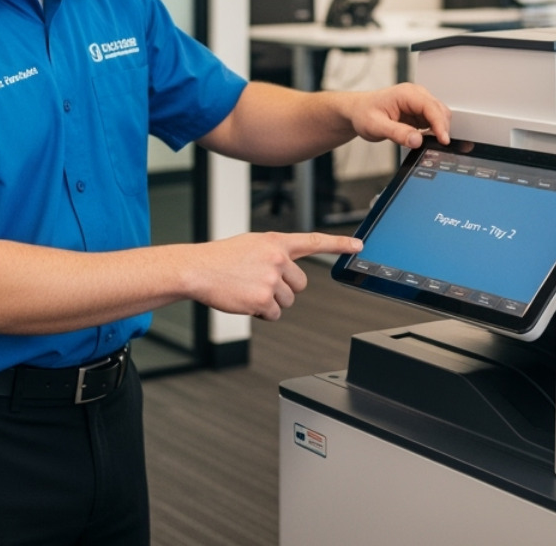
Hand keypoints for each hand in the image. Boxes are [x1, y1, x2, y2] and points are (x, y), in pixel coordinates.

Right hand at [185, 232, 361, 320]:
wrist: (196, 269)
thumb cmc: (220, 259)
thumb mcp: (251, 245)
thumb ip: (274, 254)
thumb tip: (288, 273)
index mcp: (276, 242)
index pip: (314, 241)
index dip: (339, 244)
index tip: (358, 245)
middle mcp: (277, 258)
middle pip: (300, 284)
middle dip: (284, 289)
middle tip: (260, 284)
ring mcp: (271, 278)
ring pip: (287, 301)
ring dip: (270, 301)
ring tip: (247, 289)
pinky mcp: (263, 298)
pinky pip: (273, 314)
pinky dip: (261, 312)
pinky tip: (244, 300)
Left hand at [344, 83, 450, 149]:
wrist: (358, 111)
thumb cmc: (364, 113)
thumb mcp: (376, 126)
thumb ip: (397, 133)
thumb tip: (417, 140)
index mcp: (406, 94)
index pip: (431, 107)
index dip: (440, 124)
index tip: (443, 140)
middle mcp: (416, 95)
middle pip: (440, 111)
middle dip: (442, 129)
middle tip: (437, 146)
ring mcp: (418, 103)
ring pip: (439, 116)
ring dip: (438, 130)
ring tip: (428, 143)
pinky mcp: (419, 112)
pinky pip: (433, 122)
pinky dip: (433, 131)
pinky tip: (423, 139)